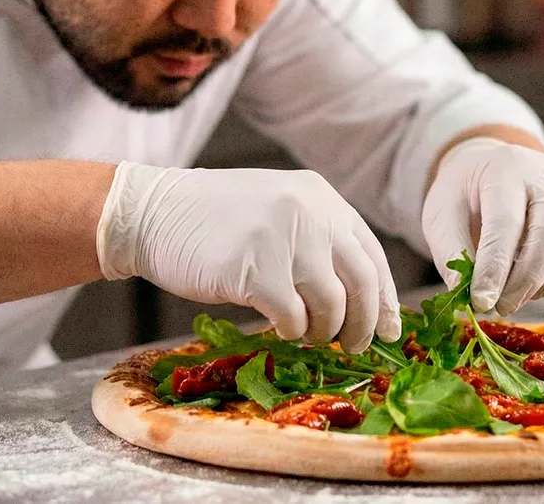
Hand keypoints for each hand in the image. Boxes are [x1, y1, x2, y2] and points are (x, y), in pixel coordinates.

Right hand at [96, 162, 400, 352]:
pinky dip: (292, 331)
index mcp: (322, 197)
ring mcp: (285, 239)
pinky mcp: (256, 270)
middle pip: (361, 281)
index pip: (371, 254)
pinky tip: (281, 328)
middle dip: (365, 322)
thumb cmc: (215, 220)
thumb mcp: (279, 210)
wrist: (152, 213)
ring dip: (325, 330)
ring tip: (310, 336)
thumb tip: (359, 299)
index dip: (386, 297)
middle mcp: (311, 212)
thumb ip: (317, 240)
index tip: (391, 328)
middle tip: (356, 346)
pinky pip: (293, 316)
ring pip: (332, 303)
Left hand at [422, 138, 543, 314]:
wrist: (488, 167)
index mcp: (503, 169)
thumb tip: (468, 295)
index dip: (496, 267)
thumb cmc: (464, 197)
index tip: (482, 302)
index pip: (506, 222)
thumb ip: (452, 253)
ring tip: (524, 293)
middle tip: (502, 305)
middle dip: (528, 279)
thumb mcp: (440, 216)